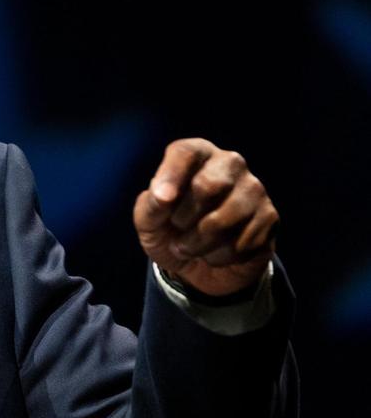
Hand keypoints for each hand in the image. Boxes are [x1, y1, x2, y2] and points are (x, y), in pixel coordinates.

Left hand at [133, 138, 278, 296]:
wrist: (199, 265)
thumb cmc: (169, 231)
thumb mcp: (148, 221)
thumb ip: (150, 206)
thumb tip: (162, 196)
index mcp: (197, 154)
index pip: (185, 152)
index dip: (172, 175)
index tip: (161, 200)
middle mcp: (230, 163)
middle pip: (207, 186)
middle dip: (183, 218)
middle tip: (176, 228)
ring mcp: (255, 189)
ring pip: (224, 220)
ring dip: (197, 244)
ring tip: (190, 246)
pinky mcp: (270, 217)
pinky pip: (242, 243)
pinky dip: (219, 257)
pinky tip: (215, 253)